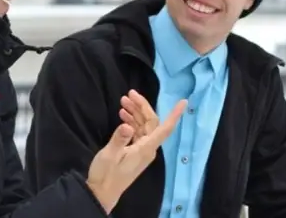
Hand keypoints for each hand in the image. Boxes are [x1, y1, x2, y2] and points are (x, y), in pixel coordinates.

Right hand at [84, 99, 186, 213]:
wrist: (102, 192)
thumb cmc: (106, 174)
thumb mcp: (109, 155)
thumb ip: (119, 139)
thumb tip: (127, 125)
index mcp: (146, 149)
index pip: (164, 128)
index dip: (175, 115)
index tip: (183, 102)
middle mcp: (148, 148)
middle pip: (151, 122)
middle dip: (142, 106)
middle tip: (128, 94)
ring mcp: (142, 150)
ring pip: (144, 126)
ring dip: (135, 113)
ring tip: (123, 101)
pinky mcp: (135, 152)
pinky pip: (138, 132)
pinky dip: (131, 122)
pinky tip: (123, 115)